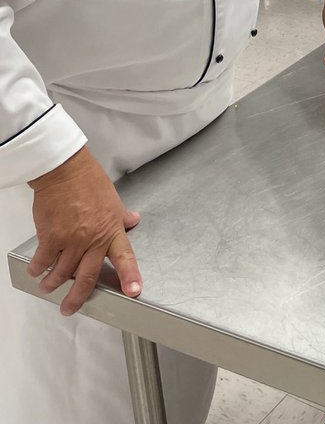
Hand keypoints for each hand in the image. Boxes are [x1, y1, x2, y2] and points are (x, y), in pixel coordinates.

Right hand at [27, 147, 141, 316]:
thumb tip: (133, 220)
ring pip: (62, 273)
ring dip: (53, 283)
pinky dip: (38, 269)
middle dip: (78, 297)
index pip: (125, 256)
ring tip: (48, 286)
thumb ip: (121, 215)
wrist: (65, 170)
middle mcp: (93, 238)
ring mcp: (72, 240)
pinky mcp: (51, 237)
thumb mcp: (112, 199)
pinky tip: (36, 270)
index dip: (129, 276)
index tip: (134, 291)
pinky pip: (43, 261)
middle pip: (88, 277)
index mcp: (111, 229)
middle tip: (70, 307)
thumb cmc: (88, 181)